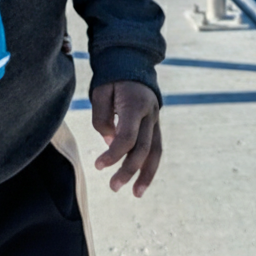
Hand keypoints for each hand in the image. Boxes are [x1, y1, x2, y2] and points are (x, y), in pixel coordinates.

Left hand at [91, 80, 161, 196]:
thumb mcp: (100, 93)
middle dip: (128, 170)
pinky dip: (150, 165)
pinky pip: (156, 147)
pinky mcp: (156, 123)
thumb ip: (103, 119)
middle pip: (142, 148)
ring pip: (155, 151)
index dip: (113, 154)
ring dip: (146, 174)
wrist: (131, 61)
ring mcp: (156, 118)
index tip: (98, 165)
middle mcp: (150, 113)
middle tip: (112, 187)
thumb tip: (110, 143)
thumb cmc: (111, 79)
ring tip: (136, 194)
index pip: (127, 137)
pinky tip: (142, 180)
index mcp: (135, 105)